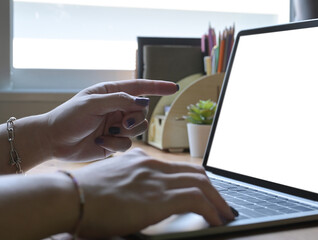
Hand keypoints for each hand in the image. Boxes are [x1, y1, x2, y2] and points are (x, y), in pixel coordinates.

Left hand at [45, 79, 176, 160]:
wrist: (54, 141)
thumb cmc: (68, 117)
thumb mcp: (93, 103)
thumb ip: (119, 100)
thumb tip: (143, 100)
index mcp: (111, 93)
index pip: (140, 87)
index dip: (158, 87)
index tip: (174, 87)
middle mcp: (117, 108)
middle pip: (142, 110)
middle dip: (135, 117)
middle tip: (122, 122)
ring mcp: (116, 125)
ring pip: (138, 127)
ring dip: (126, 131)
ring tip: (109, 131)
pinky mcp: (114, 142)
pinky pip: (128, 143)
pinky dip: (116, 143)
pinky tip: (100, 141)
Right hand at [72, 148, 234, 237]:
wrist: (69, 196)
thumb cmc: (83, 195)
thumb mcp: (112, 180)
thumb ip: (130, 181)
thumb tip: (140, 195)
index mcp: (142, 160)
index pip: (181, 166)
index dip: (198, 179)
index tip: (207, 191)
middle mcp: (153, 165)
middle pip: (196, 172)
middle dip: (214, 189)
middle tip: (221, 204)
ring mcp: (157, 179)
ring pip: (202, 184)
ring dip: (217, 201)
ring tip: (224, 214)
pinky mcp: (159, 196)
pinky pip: (197, 199)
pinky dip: (211, 210)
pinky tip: (216, 220)